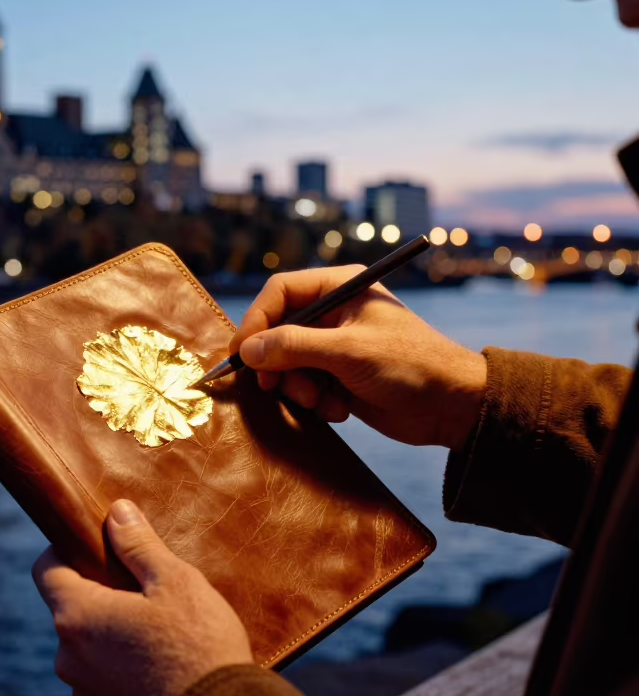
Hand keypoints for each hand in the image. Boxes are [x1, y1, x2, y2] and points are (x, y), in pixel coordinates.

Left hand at [32, 499, 252, 695]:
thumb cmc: (198, 647)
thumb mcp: (174, 581)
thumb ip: (138, 544)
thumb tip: (116, 513)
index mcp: (78, 616)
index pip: (45, 569)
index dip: (64, 548)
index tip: (94, 541)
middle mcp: (69, 657)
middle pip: (70, 606)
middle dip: (99, 589)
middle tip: (142, 584)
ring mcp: (86, 692)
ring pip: (88, 643)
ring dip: (111, 628)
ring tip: (159, 626)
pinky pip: (104, 674)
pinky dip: (122, 661)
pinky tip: (162, 660)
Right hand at [230, 265, 486, 450]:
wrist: (453, 407)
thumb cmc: (410, 365)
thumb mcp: (348, 352)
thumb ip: (294, 347)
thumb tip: (247, 350)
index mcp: (340, 287)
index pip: (279, 292)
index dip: (256, 320)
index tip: (242, 353)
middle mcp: (334, 312)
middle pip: (278, 330)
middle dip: (277, 362)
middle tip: (274, 386)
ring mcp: (335, 345)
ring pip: (287, 362)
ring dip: (298, 386)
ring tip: (321, 400)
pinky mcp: (338, 375)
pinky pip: (305, 384)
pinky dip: (316, 400)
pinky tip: (341, 408)